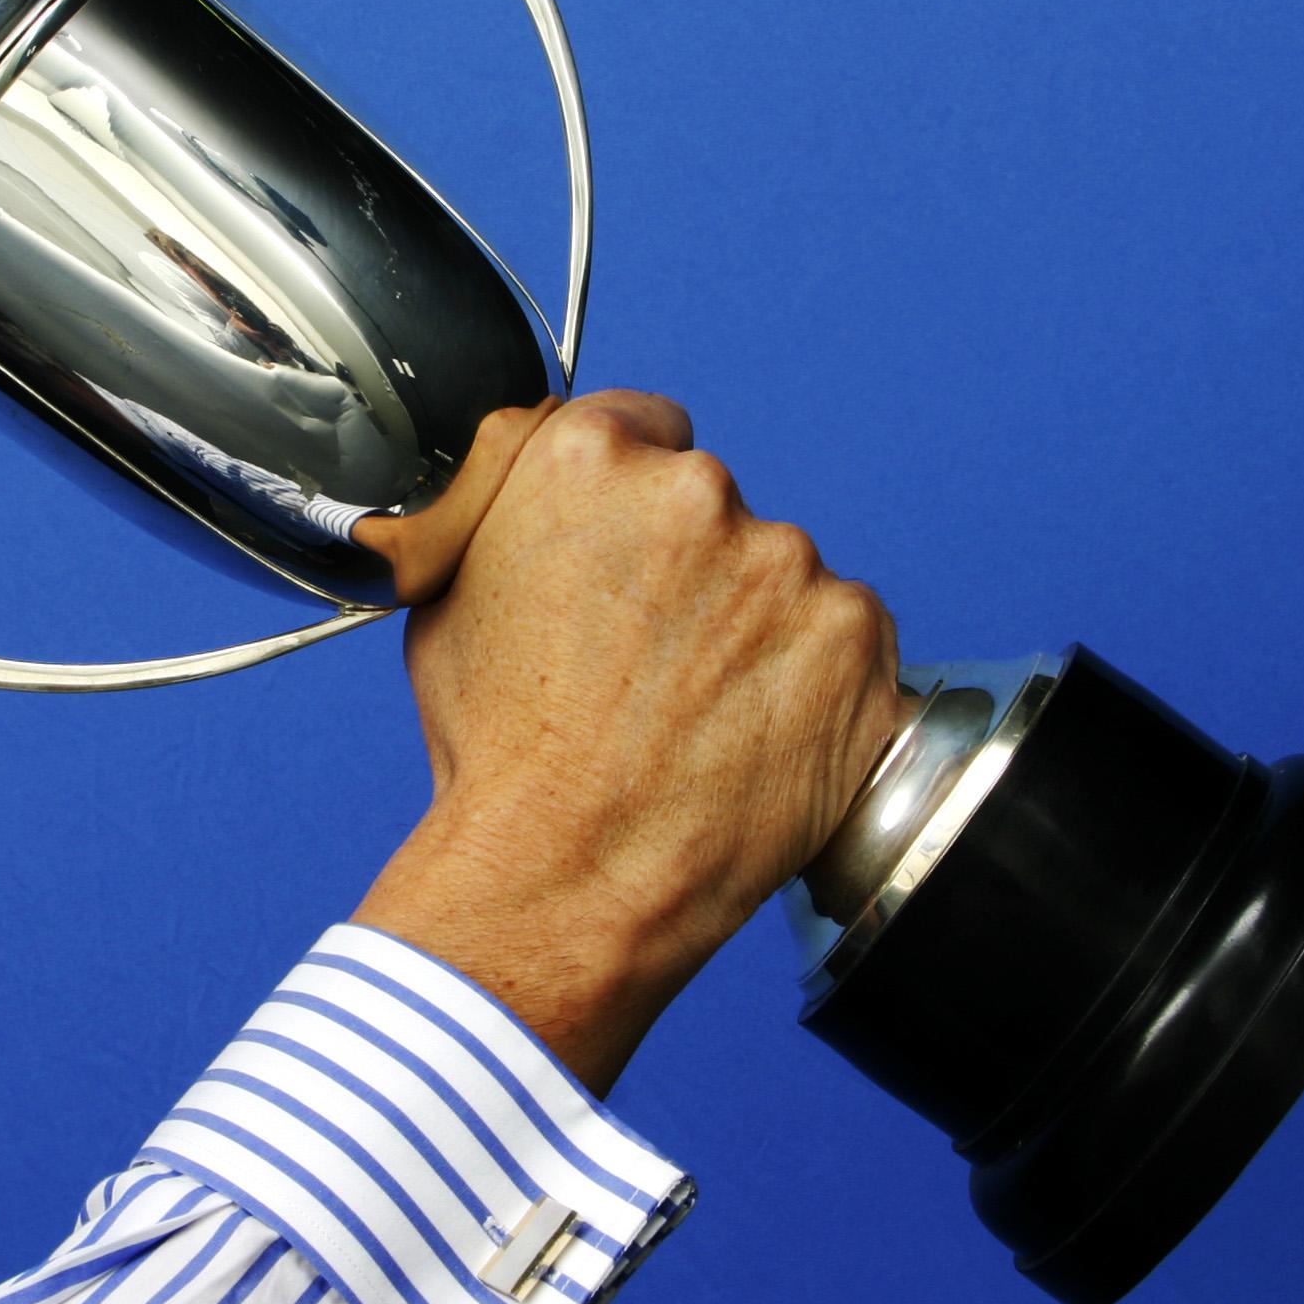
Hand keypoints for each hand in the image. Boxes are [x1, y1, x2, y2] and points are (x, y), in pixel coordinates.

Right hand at [352, 391, 906, 1092]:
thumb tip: (532, 474)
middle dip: (694, 572)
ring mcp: (788, 564)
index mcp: (587, 458)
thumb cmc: (498, 755)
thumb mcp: (447, 601)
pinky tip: (754, 741)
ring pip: (781, 580)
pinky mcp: (856, 637)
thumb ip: (506, 512)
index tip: (632, 555)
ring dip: (755, 631)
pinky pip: (844, 642)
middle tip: (650, 666)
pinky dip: (814, 685)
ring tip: (696, 720)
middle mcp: (696, 490)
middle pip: (713, 508)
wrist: (568, 876)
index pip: (646, 428)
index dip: (633, 501)